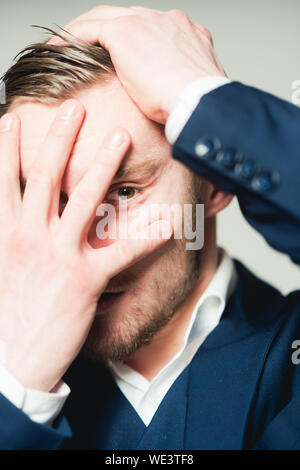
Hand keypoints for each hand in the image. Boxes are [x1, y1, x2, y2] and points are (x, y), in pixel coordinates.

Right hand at [0, 101, 171, 391]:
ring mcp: (58, 256)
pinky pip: (121, 252)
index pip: (3, 181)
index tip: (11, 117)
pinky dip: (146, 235)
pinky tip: (168, 219)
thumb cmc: (6, 312)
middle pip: (46, 177)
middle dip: (60, 138)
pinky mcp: (84, 281)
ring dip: (103, 165)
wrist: (11, 360)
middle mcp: (29, 236)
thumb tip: (9, 208)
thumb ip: (5, 235)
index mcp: (4, 233)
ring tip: (120, 135)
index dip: (5, 148)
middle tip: (75, 107)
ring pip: (83, 200)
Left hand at [49, 5, 225, 122]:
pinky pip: (87, 29)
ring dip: (85, 34)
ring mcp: (146, 21)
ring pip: (104, 18)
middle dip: (106, 33)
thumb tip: (169, 105)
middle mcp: (166, 21)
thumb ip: (178, 87)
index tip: (119, 59)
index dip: (131, 44)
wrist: (199, 103)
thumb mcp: (189, 93)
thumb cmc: (197, 108)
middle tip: (87, 50)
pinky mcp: (125, 31)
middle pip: (126, 19)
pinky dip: (71, 39)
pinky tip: (59, 52)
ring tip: (68, 50)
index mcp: (185, 34)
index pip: (150, 31)